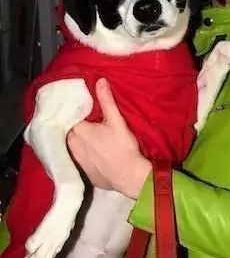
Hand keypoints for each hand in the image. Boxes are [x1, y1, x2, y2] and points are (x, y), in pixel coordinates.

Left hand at [67, 79, 150, 198]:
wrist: (129, 176)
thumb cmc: (123, 147)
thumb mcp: (116, 120)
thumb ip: (106, 100)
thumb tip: (100, 81)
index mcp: (77, 130)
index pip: (72, 117)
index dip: (80, 114)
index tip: (89, 113)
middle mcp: (71, 146)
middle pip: (71, 132)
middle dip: (79, 128)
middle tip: (93, 125)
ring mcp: (75, 161)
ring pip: (73, 146)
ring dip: (80, 142)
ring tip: (93, 140)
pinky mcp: (82, 173)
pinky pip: (79, 161)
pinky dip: (84, 156)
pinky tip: (95, 155)